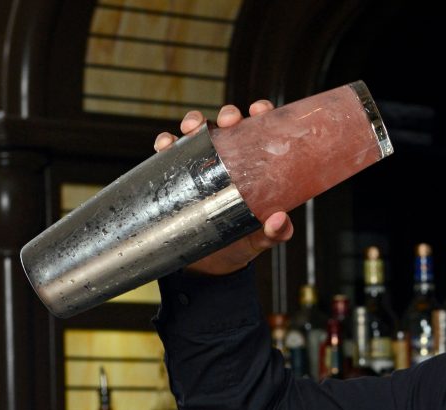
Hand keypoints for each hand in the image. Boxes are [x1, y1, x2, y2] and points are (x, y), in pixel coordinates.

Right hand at [153, 101, 293, 274]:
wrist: (211, 263)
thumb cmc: (242, 243)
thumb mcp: (261, 239)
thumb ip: (275, 233)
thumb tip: (281, 220)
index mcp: (256, 166)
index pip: (262, 132)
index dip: (262, 114)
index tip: (260, 110)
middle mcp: (230, 159)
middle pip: (230, 125)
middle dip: (228, 114)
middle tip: (228, 121)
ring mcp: (203, 165)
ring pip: (198, 133)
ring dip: (194, 122)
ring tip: (192, 128)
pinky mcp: (179, 176)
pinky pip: (170, 154)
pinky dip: (166, 144)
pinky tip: (165, 145)